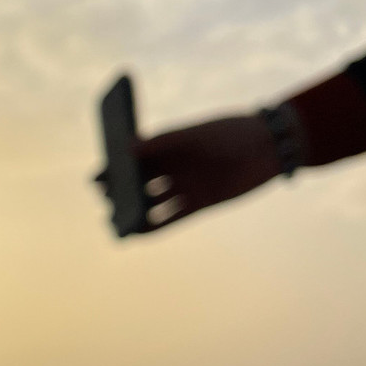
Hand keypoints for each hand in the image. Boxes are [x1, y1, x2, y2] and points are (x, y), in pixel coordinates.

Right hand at [101, 114, 283, 231]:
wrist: (270, 148)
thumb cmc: (230, 133)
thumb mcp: (194, 135)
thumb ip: (162, 141)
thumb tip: (127, 148)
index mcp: (168, 146)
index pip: (132, 159)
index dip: (113, 169)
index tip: (95, 179)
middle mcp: (172, 168)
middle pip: (138, 183)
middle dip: (120, 191)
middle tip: (107, 199)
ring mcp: (184, 187)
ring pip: (150, 203)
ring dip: (133, 211)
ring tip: (115, 220)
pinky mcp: (198, 204)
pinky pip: (169, 219)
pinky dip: (152, 227)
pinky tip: (136, 232)